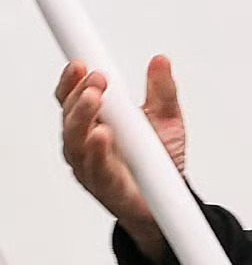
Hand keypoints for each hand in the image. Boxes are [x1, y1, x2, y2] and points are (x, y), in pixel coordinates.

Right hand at [57, 53, 185, 260]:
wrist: (167, 202)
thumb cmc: (157, 161)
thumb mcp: (166, 119)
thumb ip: (162, 92)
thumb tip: (161, 62)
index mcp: (95, 121)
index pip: (73, 95)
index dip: (73, 78)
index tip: (82, 63)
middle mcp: (86, 142)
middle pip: (70, 115)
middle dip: (81, 93)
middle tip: (98, 79)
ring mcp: (91, 165)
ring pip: (76, 141)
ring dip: (83, 117)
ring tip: (95, 99)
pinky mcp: (103, 187)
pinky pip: (96, 169)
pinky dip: (97, 152)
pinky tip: (101, 136)